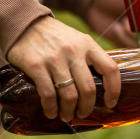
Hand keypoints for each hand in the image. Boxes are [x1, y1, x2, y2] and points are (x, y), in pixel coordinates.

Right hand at [6, 16, 120, 120]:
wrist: (25, 23)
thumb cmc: (55, 36)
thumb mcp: (78, 40)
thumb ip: (89, 57)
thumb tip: (101, 86)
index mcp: (88, 45)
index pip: (110, 70)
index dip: (114, 90)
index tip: (110, 103)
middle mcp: (74, 51)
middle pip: (88, 89)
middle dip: (86, 107)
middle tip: (81, 114)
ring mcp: (55, 59)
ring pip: (69, 95)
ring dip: (68, 111)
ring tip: (66, 116)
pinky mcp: (36, 65)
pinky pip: (48, 94)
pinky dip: (51, 108)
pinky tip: (51, 112)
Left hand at [86, 0, 139, 47]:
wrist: (93, 3)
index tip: (132, 19)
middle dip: (133, 32)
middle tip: (122, 22)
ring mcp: (133, 36)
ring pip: (137, 45)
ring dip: (125, 36)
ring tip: (116, 26)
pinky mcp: (122, 43)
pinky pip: (126, 48)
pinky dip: (119, 40)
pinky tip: (114, 30)